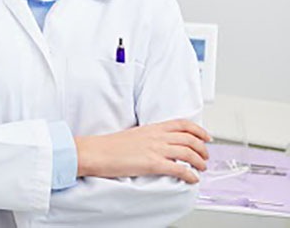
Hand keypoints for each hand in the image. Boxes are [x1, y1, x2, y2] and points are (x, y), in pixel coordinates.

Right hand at [75, 119, 211, 183]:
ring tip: (201, 168)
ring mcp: (156, 149)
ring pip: (188, 153)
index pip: (182, 124)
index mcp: (152, 128)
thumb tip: (158, 144)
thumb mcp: (133, 134)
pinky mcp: (153, 163)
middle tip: (205, 156)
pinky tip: (192, 179)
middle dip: (202, 148)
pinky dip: (190, 174)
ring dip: (200, 161)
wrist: (97, 152)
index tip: (206, 136)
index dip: (198, 130)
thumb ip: (148, 137)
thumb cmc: (109, 145)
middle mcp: (157, 136)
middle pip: (190, 139)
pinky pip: (179, 168)